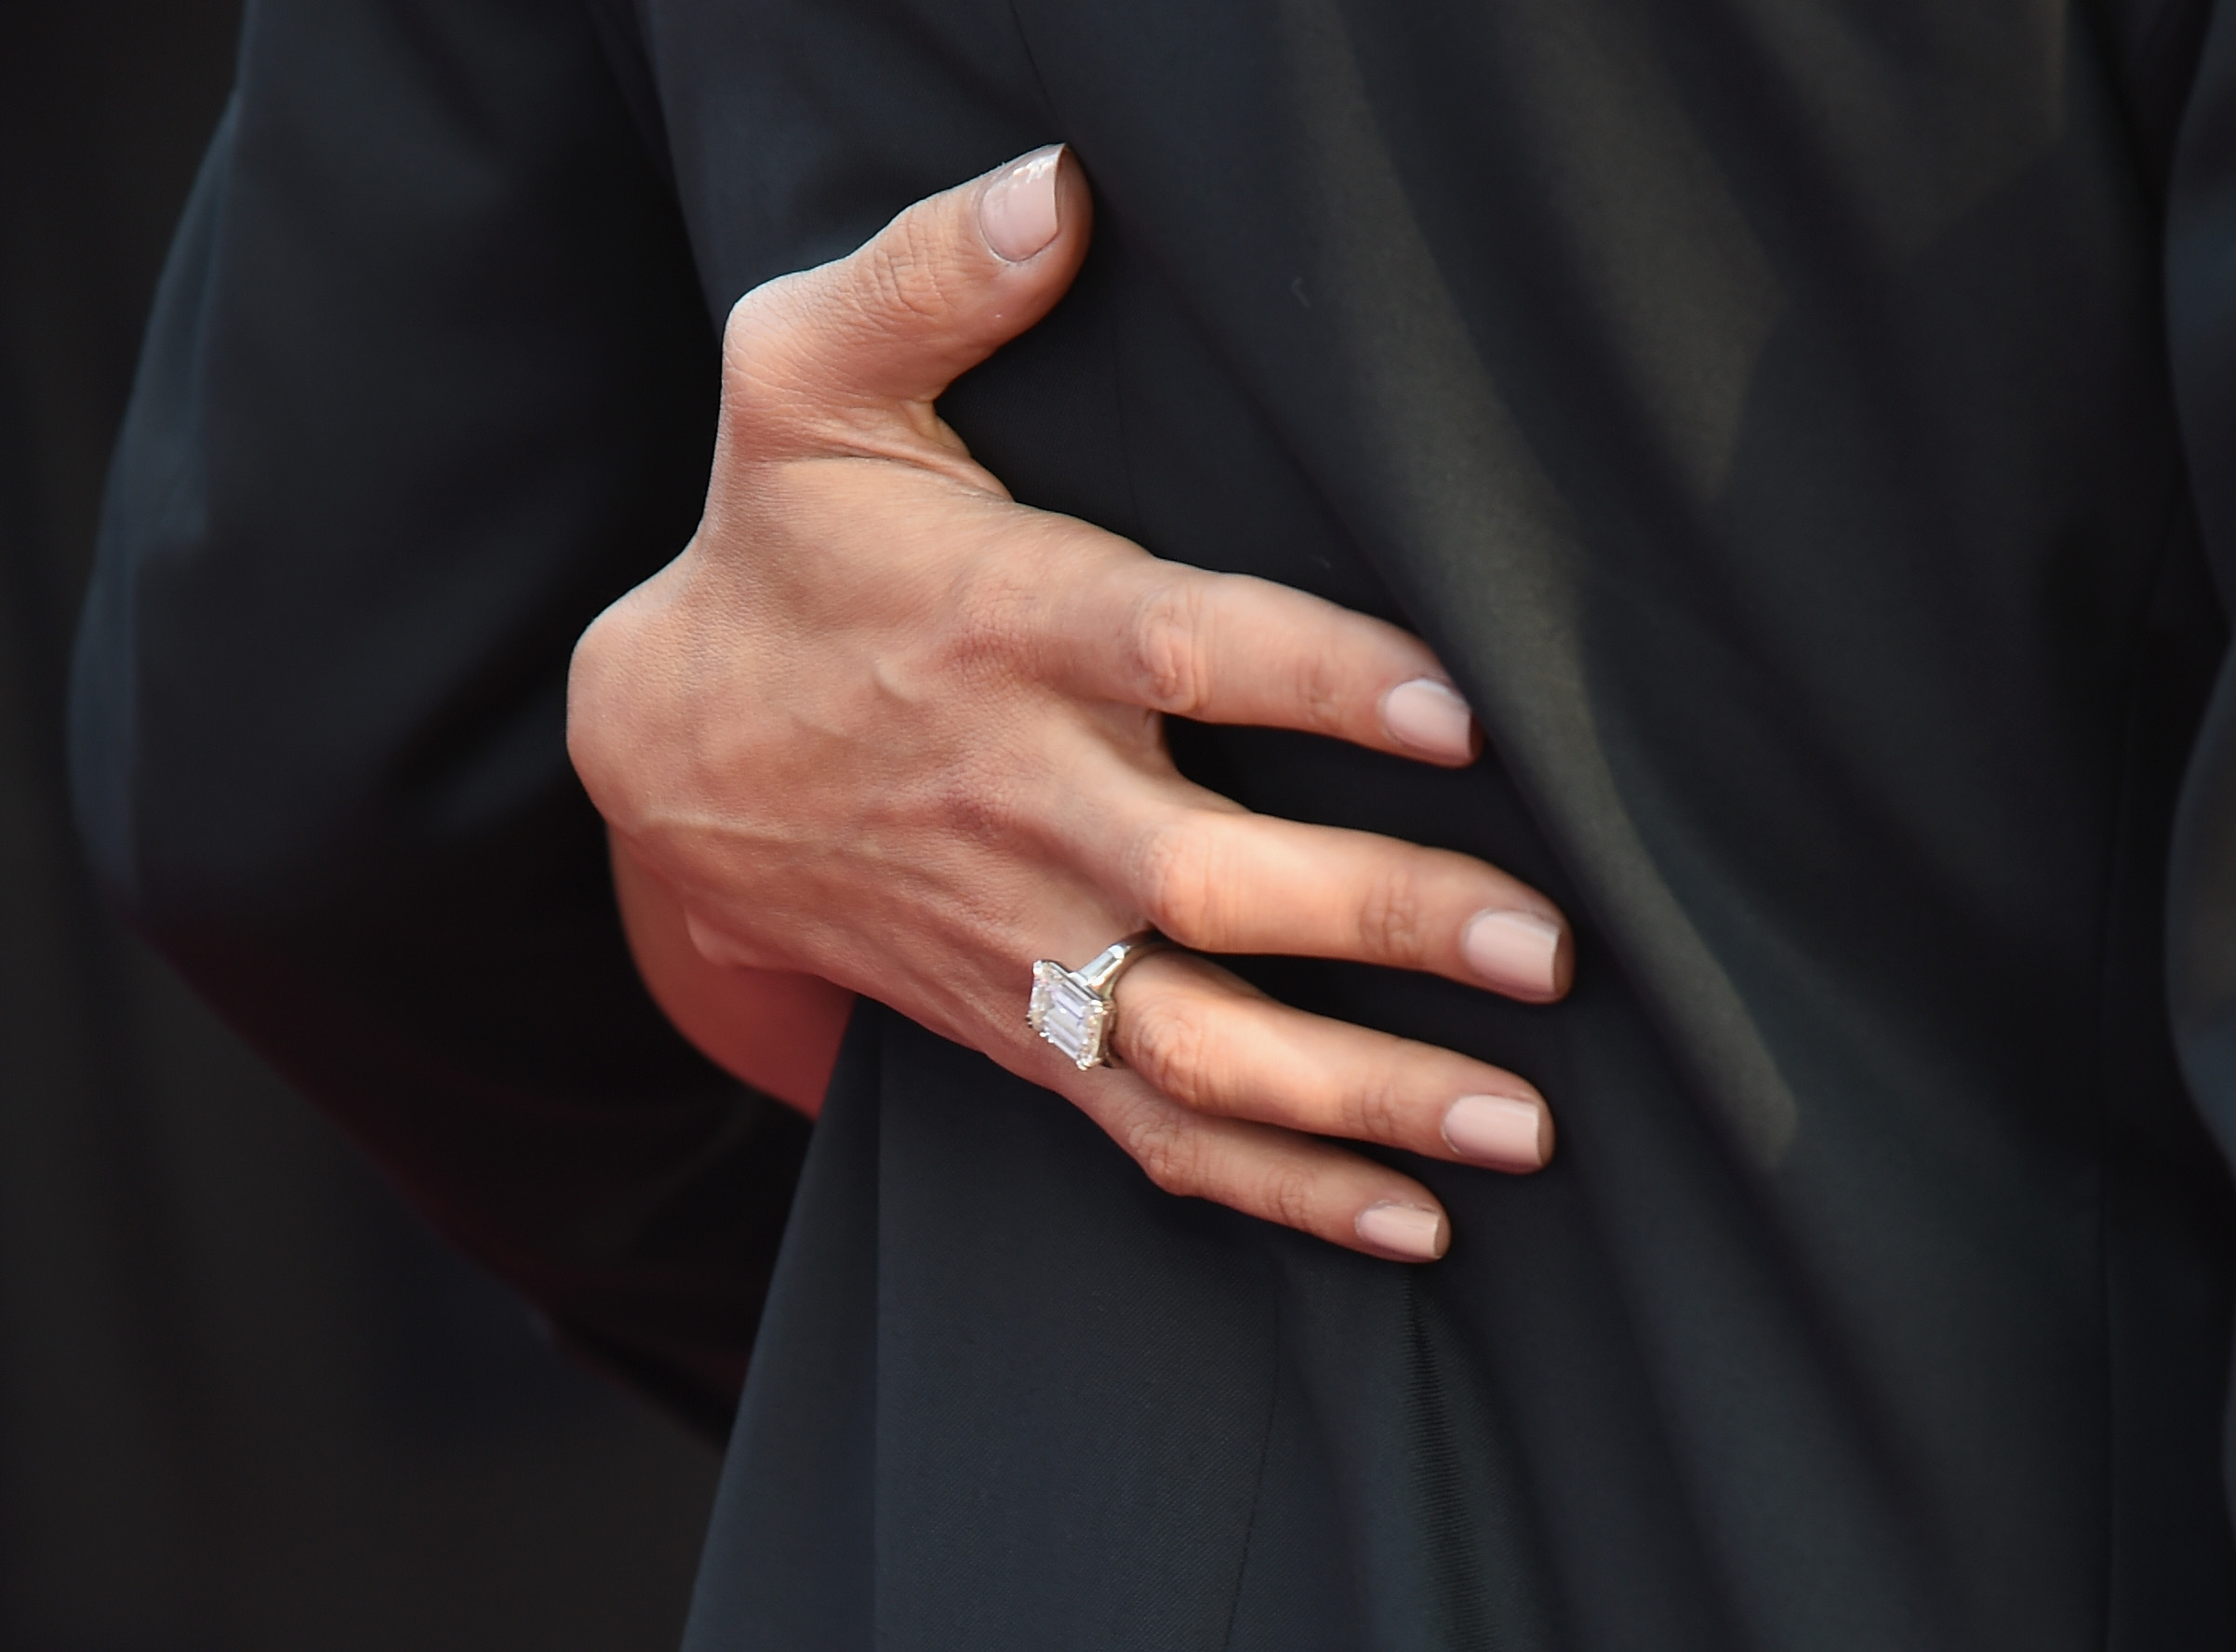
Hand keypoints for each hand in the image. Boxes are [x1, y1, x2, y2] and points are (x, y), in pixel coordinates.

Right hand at [567, 146, 1571, 1261]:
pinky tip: (1404, 1218)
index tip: (1452, 708)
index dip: (1315, 679)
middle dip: (1381, 920)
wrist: (673, 764)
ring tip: (1520, 1123)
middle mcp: (1024, 800)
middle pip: (1212, 881)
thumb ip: (929, 278)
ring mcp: (1023, 935)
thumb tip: (1063, 182)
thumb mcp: (805, 383)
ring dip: (1360, 1095)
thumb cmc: (779, 555)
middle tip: (1544, 951)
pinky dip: (1276, 1186)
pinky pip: (1147, 1128)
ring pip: (1197, 1042)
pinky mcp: (1022, 1022)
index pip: (1180, 649)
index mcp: (1007, 628)